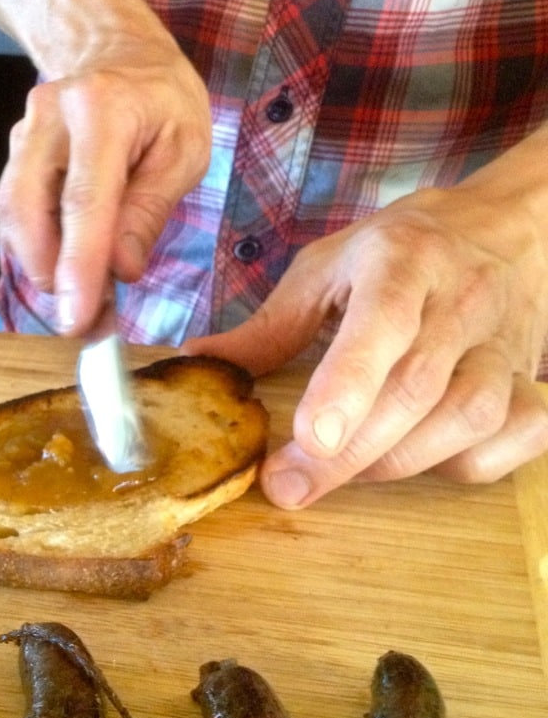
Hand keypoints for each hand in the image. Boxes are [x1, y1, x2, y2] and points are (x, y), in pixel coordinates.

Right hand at [0, 35, 210, 335]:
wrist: (116, 54)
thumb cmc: (161, 103)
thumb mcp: (184, 150)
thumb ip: (150, 209)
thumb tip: (121, 270)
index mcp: (101, 110)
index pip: (83, 201)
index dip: (79, 266)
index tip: (77, 319)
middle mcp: (48, 119)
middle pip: (29, 211)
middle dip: (52, 275)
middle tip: (84, 318)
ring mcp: (22, 136)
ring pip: (13, 217)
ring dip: (42, 268)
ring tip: (82, 297)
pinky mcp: (12, 156)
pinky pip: (13, 215)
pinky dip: (36, 251)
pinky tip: (66, 268)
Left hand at [186, 173, 547, 508]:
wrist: (504, 229)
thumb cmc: (399, 253)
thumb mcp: (327, 268)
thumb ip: (270, 324)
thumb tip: (202, 364)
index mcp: (401, 261)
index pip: (383, 322)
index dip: (348, 385)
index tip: (310, 439)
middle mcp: (460, 300)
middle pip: (416, 390)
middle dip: (349, 453)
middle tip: (290, 488)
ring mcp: (504, 343)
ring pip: (469, 418)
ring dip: (398, 462)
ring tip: (343, 470)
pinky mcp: (532, 378)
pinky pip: (516, 436)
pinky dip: (470, 464)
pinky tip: (423, 461)